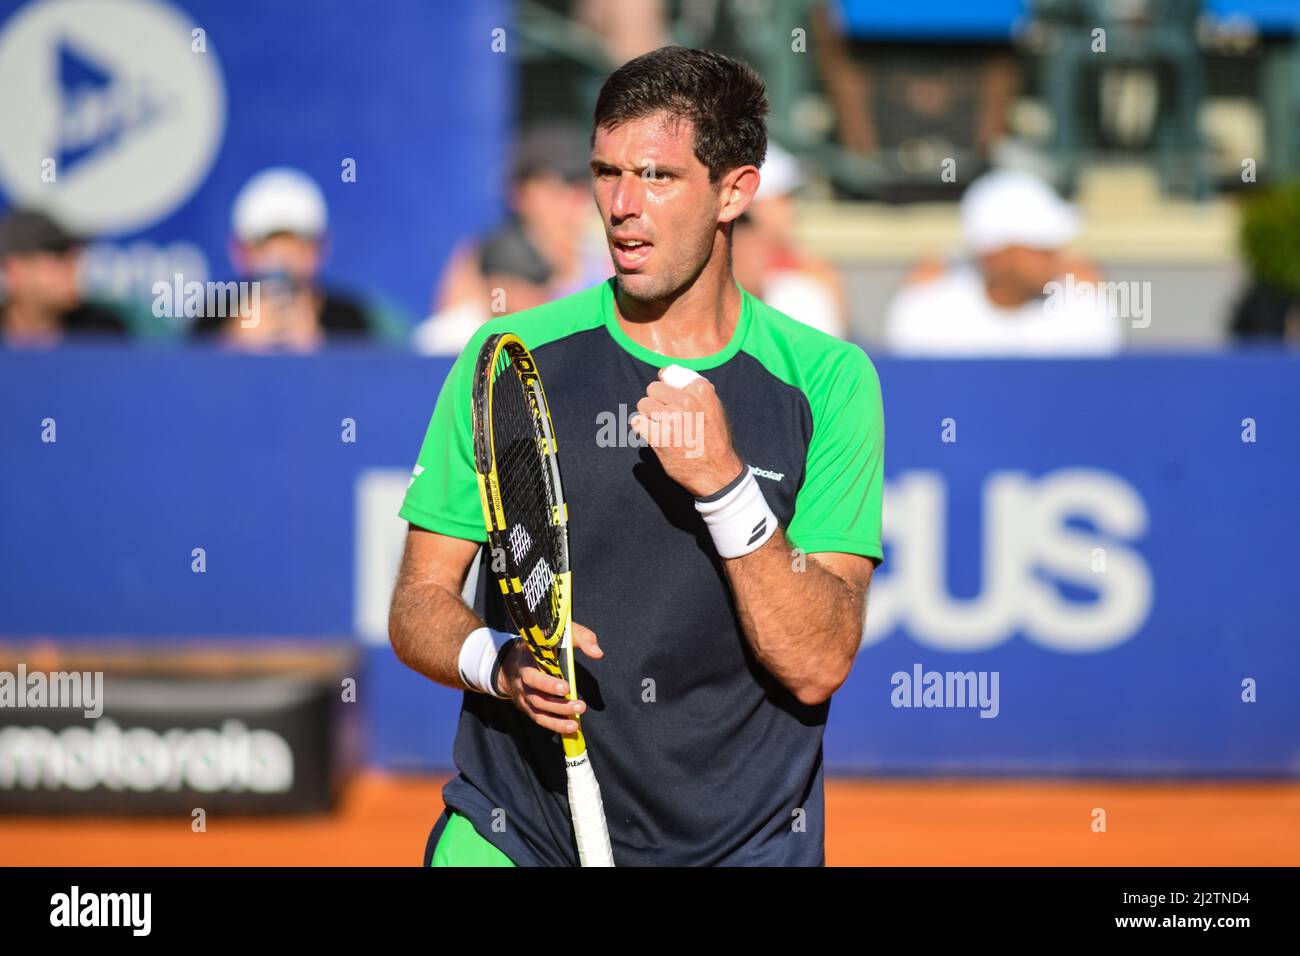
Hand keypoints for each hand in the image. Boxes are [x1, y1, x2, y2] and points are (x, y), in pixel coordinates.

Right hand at [496, 622, 602, 733]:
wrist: (511, 662)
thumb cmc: (540, 646)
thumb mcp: (555, 634)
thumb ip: (579, 637)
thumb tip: (598, 653)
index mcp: (527, 661)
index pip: (535, 672)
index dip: (548, 683)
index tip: (566, 687)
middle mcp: (523, 680)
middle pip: (537, 696)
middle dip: (558, 703)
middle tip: (580, 705)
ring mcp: (524, 695)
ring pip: (539, 709)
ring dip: (559, 717)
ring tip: (577, 721)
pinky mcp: (528, 707)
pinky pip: (540, 719)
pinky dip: (555, 725)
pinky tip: (571, 728)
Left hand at [631, 368, 743, 497]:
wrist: (716, 472)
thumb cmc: (713, 439)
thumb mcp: (714, 407)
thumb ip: (694, 390)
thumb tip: (665, 373)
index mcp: (701, 390)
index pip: (667, 374)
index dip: (666, 386)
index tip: (670, 398)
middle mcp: (686, 402)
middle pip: (652, 389)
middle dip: (657, 400)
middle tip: (666, 416)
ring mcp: (671, 420)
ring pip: (643, 404)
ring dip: (649, 415)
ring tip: (662, 426)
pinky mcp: (659, 438)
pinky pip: (637, 422)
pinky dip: (642, 428)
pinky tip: (653, 434)